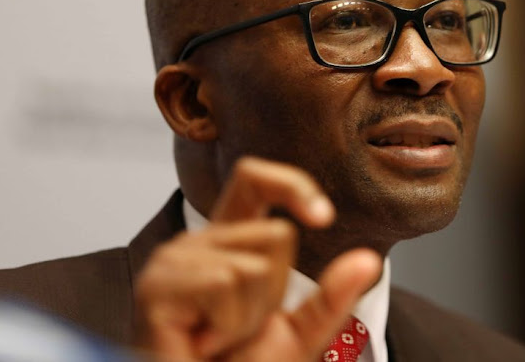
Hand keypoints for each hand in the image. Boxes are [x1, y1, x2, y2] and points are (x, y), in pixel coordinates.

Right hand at [134, 156, 381, 360]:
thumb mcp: (298, 333)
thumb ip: (331, 297)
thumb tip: (368, 260)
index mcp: (227, 241)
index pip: (253, 180)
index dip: (290, 184)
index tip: (324, 217)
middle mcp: (197, 242)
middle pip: (277, 235)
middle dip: (274, 294)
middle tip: (237, 328)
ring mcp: (172, 261)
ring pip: (255, 265)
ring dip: (248, 318)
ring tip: (217, 338)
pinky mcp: (157, 285)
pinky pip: (225, 283)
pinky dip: (227, 326)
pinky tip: (201, 344)